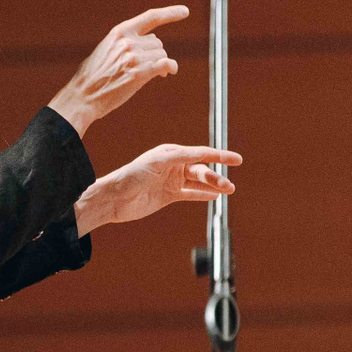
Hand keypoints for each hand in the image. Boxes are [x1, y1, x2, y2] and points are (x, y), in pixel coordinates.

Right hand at [49, 6, 188, 136]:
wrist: (82, 96)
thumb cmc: (91, 78)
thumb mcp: (104, 50)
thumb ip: (123, 44)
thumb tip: (146, 45)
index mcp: (119, 32)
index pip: (151, 17)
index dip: (170, 13)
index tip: (185, 12)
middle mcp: (128, 41)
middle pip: (157, 42)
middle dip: (155, 54)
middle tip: (149, 67)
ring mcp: (134, 57)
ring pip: (162, 54)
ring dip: (159, 64)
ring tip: (147, 74)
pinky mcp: (140, 73)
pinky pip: (166, 64)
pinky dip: (170, 68)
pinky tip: (168, 73)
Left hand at [74, 144, 239, 236]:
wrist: (114, 199)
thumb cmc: (132, 176)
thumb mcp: (158, 162)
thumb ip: (181, 157)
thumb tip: (202, 154)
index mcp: (171, 152)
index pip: (201, 153)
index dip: (220, 156)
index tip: (237, 160)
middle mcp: (173, 165)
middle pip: (201, 170)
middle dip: (215, 177)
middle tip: (228, 187)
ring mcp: (172, 181)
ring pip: (198, 182)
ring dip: (213, 186)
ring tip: (228, 190)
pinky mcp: (169, 196)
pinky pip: (191, 194)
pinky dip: (203, 195)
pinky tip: (215, 196)